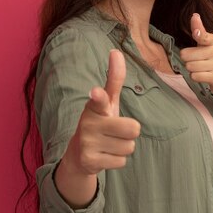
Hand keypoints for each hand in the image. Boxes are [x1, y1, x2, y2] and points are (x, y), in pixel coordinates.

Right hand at [60, 49, 140, 176]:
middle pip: (133, 129)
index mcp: (94, 105)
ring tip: (109, 144)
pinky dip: (117, 160)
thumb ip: (114, 78)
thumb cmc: (100, 121)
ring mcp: (87, 142)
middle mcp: (88, 122)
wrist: (79, 154)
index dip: (99, 96)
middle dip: (130, 132)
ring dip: (123, 147)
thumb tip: (116, 51)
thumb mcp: (108, 101)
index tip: (96, 93)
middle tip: (116, 132)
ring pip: (129, 147)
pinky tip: (104, 156)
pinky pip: (121, 161)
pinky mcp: (89, 161)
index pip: (99, 99)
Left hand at [180, 13, 212, 96]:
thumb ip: (199, 31)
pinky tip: (204, 75)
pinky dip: (196, 77)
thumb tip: (194, 15)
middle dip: (188, 59)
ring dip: (192, 69)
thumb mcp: (209, 44)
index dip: (198, 32)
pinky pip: (194, 76)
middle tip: (198, 61)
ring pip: (189, 66)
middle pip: (186, 55)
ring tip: (202, 68)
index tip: (196, 32)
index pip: (203, 36)